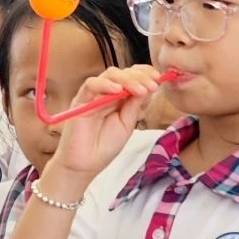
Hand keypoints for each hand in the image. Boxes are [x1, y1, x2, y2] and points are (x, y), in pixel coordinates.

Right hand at [47, 65, 161, 178]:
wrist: (85, 164)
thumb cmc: (105, 146)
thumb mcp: (127, 125)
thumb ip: (135, 106)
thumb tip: (148, 87)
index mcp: (120, 98)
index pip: (133, 77)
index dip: (146, 75)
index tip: (159, 79)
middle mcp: (107, 93)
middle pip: (124, 73)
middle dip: (141, 77)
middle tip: (153, 85)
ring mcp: (94, 95)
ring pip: (110, 75)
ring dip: (127, 79)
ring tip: (140, 90)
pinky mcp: (80, 100)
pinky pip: (91, 85)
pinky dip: (105, 84)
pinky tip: (118, 91)